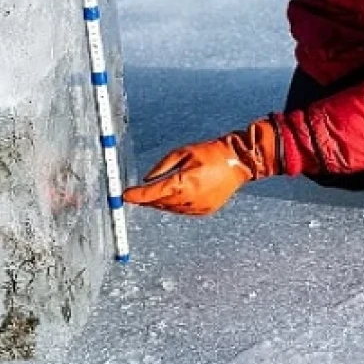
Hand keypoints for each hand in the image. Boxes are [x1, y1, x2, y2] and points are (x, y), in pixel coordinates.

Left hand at [123, 118, 282, 215]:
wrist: (238, 162)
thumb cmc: (211, 153)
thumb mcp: (183, 152)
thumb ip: (162, 167)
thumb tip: (147, 179)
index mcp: (184, 182)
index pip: (153, 193)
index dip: (137, 195)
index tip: (125, 196)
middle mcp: (190, 198)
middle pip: (160, 203)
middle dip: (147, 199)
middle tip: (135, 195)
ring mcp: (198, 207)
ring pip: (170, 209)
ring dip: (159, 203)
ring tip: (153, 195)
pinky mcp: (204, 210)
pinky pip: (182, 210)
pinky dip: (174, 205)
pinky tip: (171, 197)